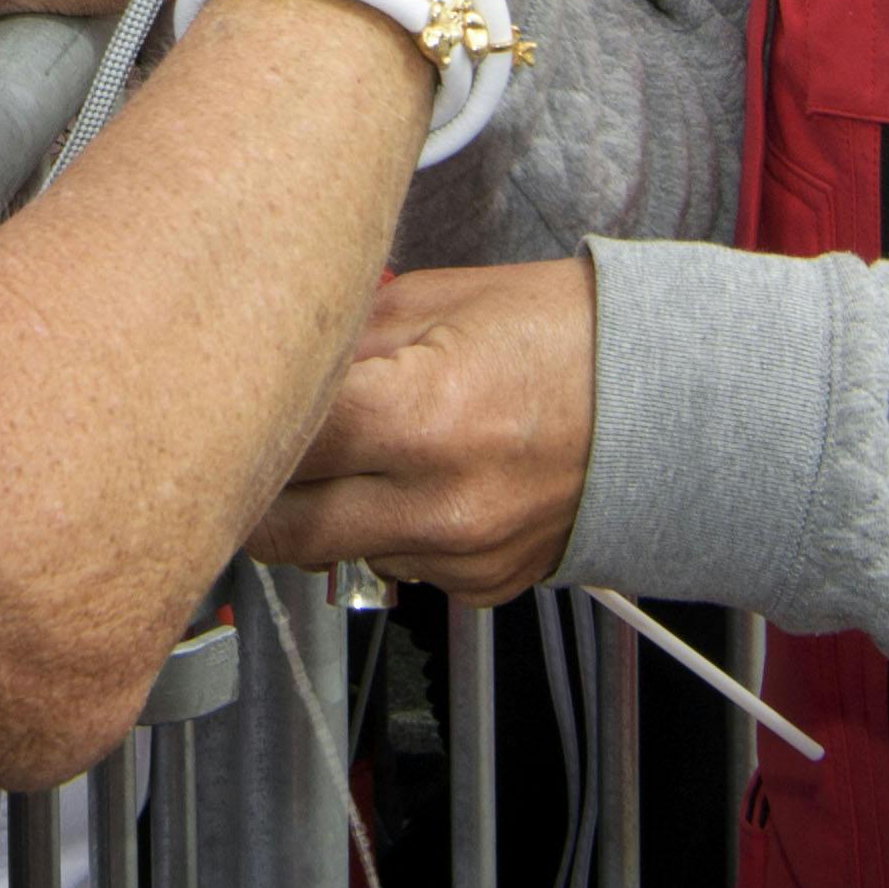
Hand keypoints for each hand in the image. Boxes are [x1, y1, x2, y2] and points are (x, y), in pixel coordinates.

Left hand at [250, 261, 596, 603]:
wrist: (669, 396)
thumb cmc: (563, 333)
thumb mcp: (436, 303)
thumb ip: (344, 341)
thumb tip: (269, 362)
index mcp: (422, 416)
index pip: (283, 446)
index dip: (241, 423)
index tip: (219, 408)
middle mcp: (440, 502)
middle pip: (286, 529)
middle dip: (255, 492)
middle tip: (247, 450)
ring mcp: (463, 555)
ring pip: (334, 556)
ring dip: (321, 512)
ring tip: (349, 452)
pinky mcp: (482, 584)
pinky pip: (398, 568)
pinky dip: (386, 531)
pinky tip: (414, 480)